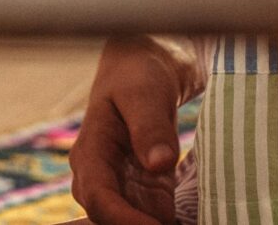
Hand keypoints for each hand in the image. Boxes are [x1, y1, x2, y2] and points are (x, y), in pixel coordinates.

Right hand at [70, 36, 199, 224]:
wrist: (145, 68)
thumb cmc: (138, 73)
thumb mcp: (144, 92)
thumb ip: (150, 126)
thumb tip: (159, 164)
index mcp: (90, 151)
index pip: (98, 197)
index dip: (124, 219)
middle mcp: (99, 175)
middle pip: (108, 218)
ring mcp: (121, 184)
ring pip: (129, 221)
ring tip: (186, 224)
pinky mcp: (143, 190)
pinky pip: (150, 217)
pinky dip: (166, 222)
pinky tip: (188, 221)